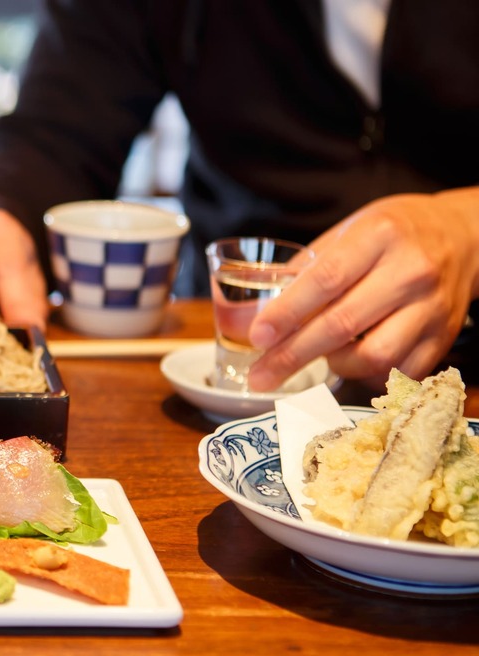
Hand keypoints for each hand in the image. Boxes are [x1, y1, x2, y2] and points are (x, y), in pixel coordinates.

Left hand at [247, 189, 478, 390]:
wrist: (463, 234)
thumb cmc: (391, 233)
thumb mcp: (345, 233)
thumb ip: (298, 272)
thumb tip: (245, 315)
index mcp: (379, 236)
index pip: (326, 280)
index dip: (287, 313)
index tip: (258, 336)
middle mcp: (410, 270)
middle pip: (342, 325)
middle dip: (293, 355)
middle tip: (260, 375)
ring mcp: (432, 306)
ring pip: (375, 356)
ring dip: (334, 365)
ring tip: (318, 357)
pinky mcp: (445, 335)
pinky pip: (400, 371)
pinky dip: (368, 375)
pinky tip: (351, 362)